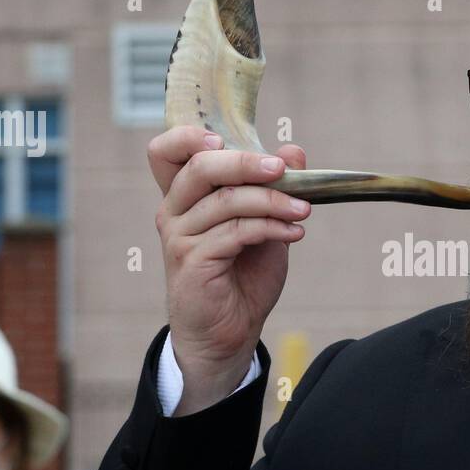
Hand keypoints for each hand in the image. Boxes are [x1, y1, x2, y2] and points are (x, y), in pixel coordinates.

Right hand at [148, 126, 310, 411]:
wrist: (229, 333)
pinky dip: (270, 227)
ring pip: (225, 200)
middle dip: (244, 162)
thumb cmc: (242, 277)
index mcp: (185, 196)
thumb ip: (274, 188)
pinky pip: (235, 232)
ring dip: (271, 201)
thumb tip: (293, 150)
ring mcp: (179, 236)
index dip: (188, 136)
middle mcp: (174, 211)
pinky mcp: (191, 261)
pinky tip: (294, 232)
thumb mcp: (265, 224)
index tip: (225, 138)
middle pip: (198, 167)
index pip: (166, 152)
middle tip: (282, 169)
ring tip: (304, 209)